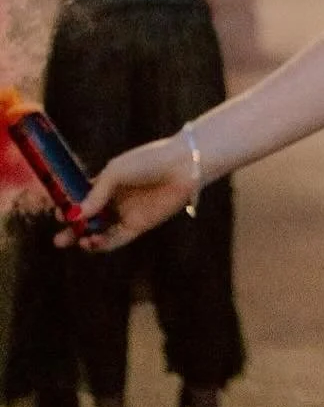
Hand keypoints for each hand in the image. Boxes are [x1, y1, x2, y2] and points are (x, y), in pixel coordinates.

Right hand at [57, 134, 197, 251]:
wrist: (182, 167)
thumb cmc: (148, 162)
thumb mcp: (115, 173)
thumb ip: (96, 194)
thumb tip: (75, 215)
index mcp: (106, 182)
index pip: (81, 198)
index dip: (68, 208)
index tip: (57, 214)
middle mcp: (114, 199)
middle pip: (88, 220)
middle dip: (72, 231)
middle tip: (59, 241)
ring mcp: (126, 213)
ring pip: (100, 232)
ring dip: (87, 239)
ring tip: (80, 240)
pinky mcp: (139, 226)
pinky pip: (116, 239)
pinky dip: (103, 244)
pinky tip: (93, 242)